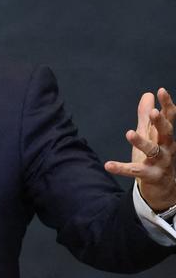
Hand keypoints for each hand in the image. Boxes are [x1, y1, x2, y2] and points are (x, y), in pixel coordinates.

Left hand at [105, 88, 175, 211]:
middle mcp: (166, 148)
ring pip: (153, 151)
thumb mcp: (150, 134)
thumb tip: (148, 94)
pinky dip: (121, 168)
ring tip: (129, 133)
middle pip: (166, 133)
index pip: (169, 118)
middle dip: (160, 122)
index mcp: (165, 136)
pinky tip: (108, 165)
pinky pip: (135, 171)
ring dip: (142, 142)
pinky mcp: (150, 176)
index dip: (167, 105)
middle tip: (154, 113)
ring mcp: (160, 163)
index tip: (161, 90)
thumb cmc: (156, 156)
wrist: (164, 187)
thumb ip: (147, 116)